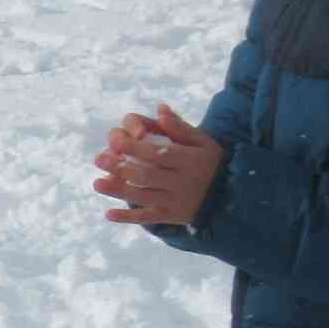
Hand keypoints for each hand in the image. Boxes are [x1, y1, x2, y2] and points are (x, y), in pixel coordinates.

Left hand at [94, 105, 225, 227]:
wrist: (231, 196)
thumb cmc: (211, 162)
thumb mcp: (203, 142)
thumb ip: (181, 128)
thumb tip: (160, 110)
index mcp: (189, 160)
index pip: (159, 153)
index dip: (137, 148)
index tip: (116, 141)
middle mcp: (181, 181)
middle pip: (147, 175)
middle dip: (121, 167)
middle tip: (99, 159)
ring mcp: (175, 201)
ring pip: (144, 196)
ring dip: (119, 190)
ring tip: (97, 183)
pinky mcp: (171, 216)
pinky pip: (148, 218)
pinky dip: (128, 216)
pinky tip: (108, 214)